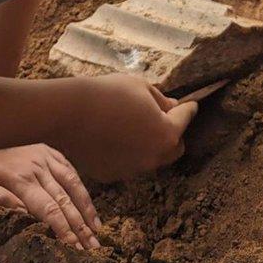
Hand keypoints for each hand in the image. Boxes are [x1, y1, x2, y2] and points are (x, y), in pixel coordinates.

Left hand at [0, 143, 101, 249]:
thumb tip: (21, 213)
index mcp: (19, 179)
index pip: (47, 209)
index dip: (62, 229)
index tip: (74, 247)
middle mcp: (37, 167)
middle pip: (64, 201)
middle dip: (80, 226)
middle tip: (93, 249)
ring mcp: (45, 157)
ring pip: (72, 185)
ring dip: (86, 209)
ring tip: (97, 231)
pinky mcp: (49, 151)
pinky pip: (70, 171)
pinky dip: (82, 189)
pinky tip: (89, 205)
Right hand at [60, 74, 197, 182]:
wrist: (70, 114)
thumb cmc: (108, 94)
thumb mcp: (141, 87)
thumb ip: (161, 100)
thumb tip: (171, 107)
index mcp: (166, 134)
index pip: (185, 119)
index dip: (189, 109)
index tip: (191, 104)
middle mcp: (154, 158)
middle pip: (175, 148)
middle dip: (173, 133)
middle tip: (164, 116)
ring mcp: (133, 170)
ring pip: (151, 158)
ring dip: (150, 144)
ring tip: (134, 125)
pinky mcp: (113, 175)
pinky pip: (129, 163)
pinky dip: (128, 152)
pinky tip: (114, 136)